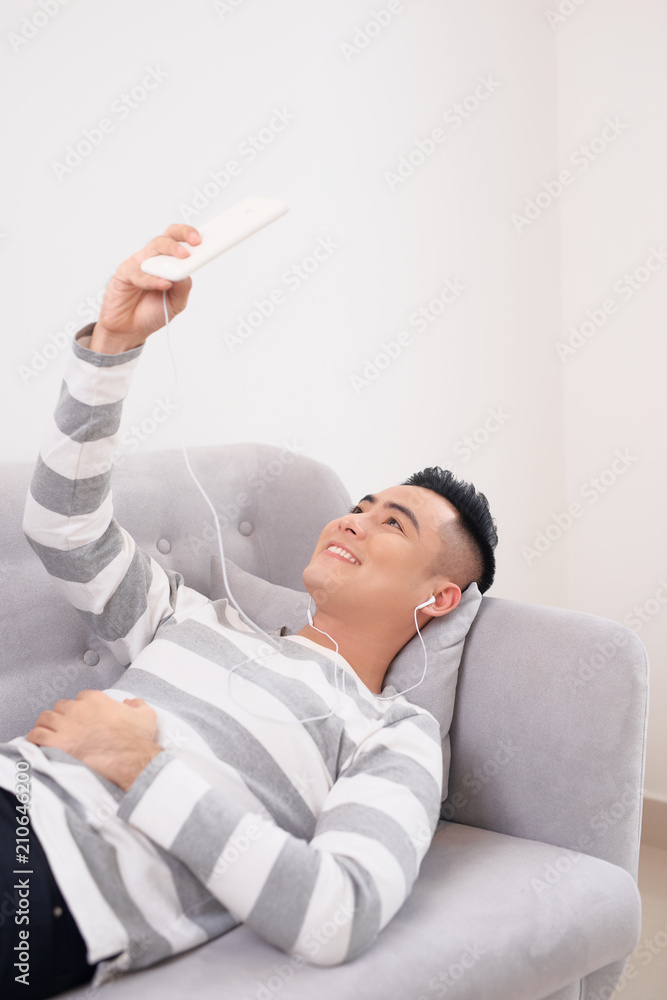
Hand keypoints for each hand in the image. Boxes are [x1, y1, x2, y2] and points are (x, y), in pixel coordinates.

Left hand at [26, 690, 162, 791]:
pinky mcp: (57, 742)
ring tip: (49, 734)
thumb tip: (129, 703)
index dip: (80, 708)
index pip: (81, 697)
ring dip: (46, 725)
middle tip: (65, 728)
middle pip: (61, 706)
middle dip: (62, 716)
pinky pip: (37, 735)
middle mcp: (78, 708)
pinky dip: (35, 738)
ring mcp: (66, 724)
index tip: (82, 718)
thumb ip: (137, 704)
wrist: (131, 759)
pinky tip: (38, 744)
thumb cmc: (137, 740)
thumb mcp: (146, 715)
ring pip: (45, 718)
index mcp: (97, 699)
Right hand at [89, 224, 201, 353]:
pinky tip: (163, 284)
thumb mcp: (176, 302)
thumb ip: (183, 287)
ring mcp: (138, 264)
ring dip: (170, 250)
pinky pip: (139, 272)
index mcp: (166, 262)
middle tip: (195, 241)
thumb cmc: (152, 312)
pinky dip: (152, 278)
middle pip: (167, 237)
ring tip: (183, 258)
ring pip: (154, 248)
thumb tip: (187, 271)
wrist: (130, 329)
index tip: (203, 239)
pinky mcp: (124, 273)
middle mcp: (152, 259)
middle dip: (182, 235)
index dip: (189, 235)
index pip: (178, 241)